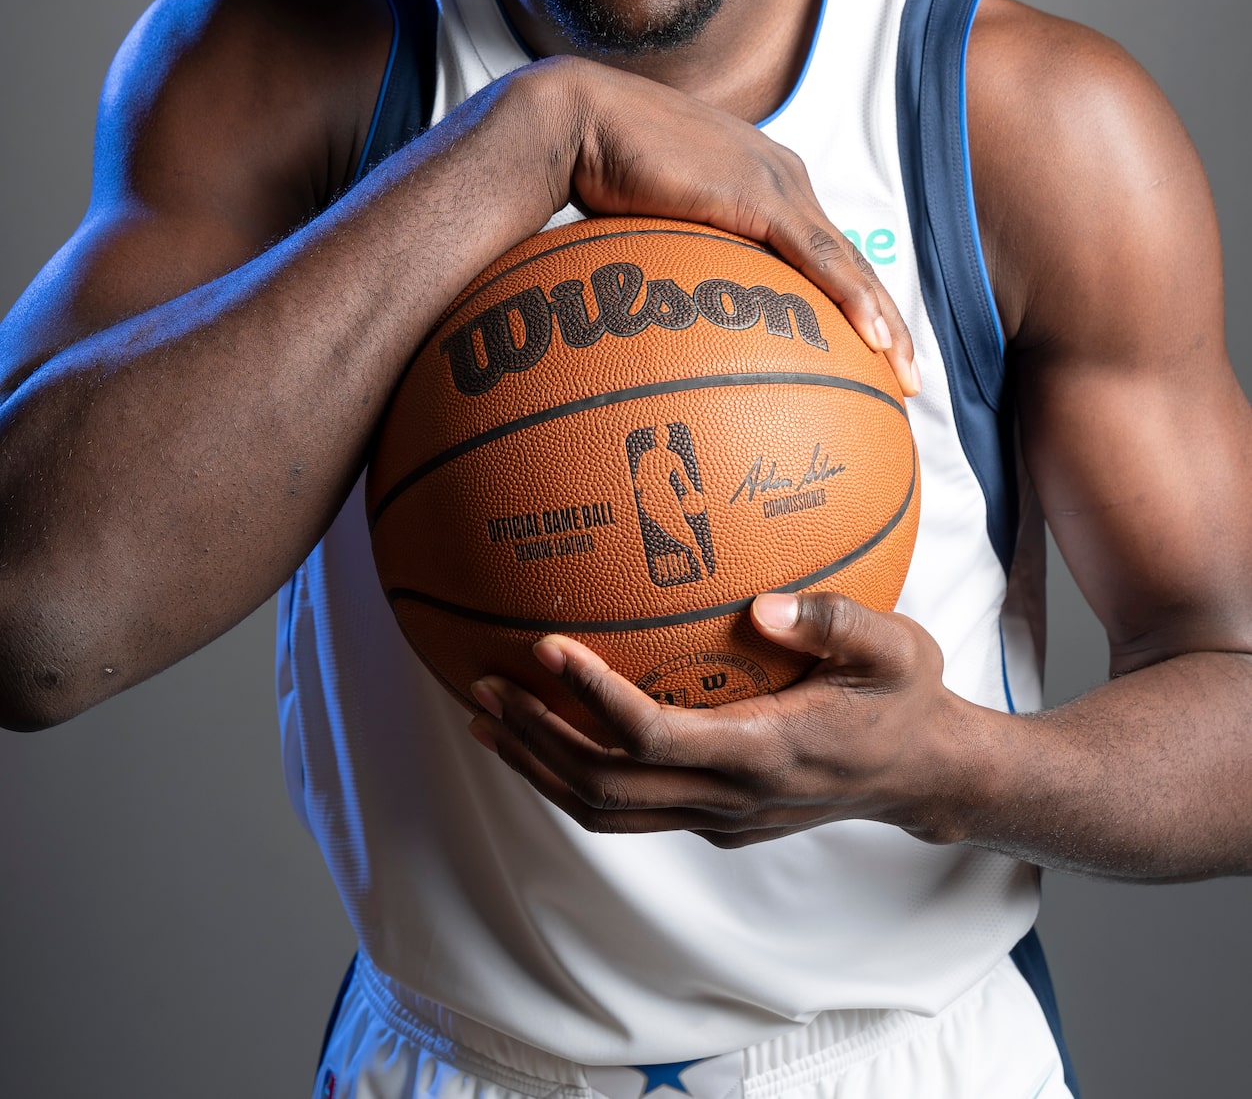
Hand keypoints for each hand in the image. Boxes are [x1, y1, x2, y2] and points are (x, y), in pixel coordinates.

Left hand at [466, 590, 980, 847]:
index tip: (544, 647)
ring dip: (540, 768)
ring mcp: (721, 817)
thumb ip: (833, 622)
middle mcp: (731, 797)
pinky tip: (547, 738)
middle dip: (536, 738)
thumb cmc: (906, 698)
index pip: (652, 736)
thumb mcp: (894, 647)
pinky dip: (575, 779)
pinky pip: (629, 810)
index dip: (591, 698)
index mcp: (763, 752)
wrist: (927, 774)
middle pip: (606, 786)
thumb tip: (761, 605)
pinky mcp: (717, 820)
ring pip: (607, 812)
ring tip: (486, 719)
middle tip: (481, 685)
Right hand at [539, 58, 918, 393]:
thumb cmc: (602, 170)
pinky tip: (875, 337)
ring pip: (848, 264)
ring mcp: (776, 183)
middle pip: (850, 261)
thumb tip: (667, 312)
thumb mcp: (656, 220)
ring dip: (885, 322)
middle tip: (909, 378)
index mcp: (767, 179)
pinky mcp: (757, 195)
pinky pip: (818, 258)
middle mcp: (786, 177)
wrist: (579, 122)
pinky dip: (852, 298)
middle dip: (887, 321)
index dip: (856, 300)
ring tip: (906, 373)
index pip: (825, 251)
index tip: (874, 350)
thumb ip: (679, 254)